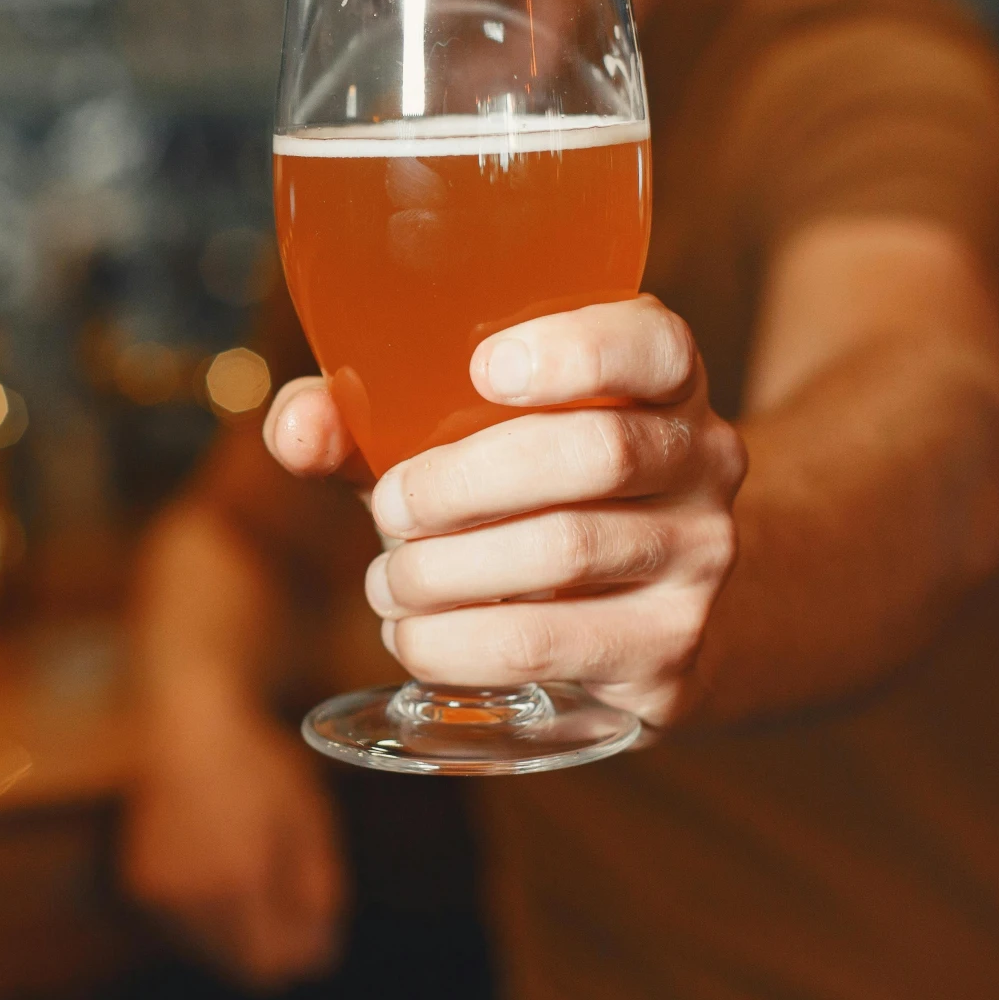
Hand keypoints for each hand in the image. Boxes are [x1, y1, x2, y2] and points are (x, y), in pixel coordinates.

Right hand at [122, 684, 348, 989]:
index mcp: (239, 881)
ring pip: (209, 950)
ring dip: (237, 933)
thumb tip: (321, 945)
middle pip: (240, 966)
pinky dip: (206, 913)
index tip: (319, 930)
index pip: (271, 963)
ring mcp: (158, 892)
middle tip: (293, 906)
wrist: (185, 725)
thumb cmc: (256, 763)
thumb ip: (319, 889)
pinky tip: (218, 867)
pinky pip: (182, 926)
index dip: (301, 954)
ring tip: (253, 876)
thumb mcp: (309, 817)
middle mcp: (191, 896)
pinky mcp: (138, 882)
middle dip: (272, 947)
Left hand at [263, 295, 745, 724]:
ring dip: (442, 572)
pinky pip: (546, 645)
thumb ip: (368, 416)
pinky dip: (455, 645)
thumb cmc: (529, 494)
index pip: (652, 344)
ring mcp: (697, 561)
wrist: (656, 608)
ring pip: (563, 551)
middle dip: (458, 482)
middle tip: (389, 512)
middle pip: (593, 452)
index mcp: (659, 380)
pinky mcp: (667, 655)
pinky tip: (417, 637)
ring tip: (388, 583)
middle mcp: (701, 461)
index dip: (576, 349)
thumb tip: (297, 429)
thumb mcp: (462, 437)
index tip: (484, 368)